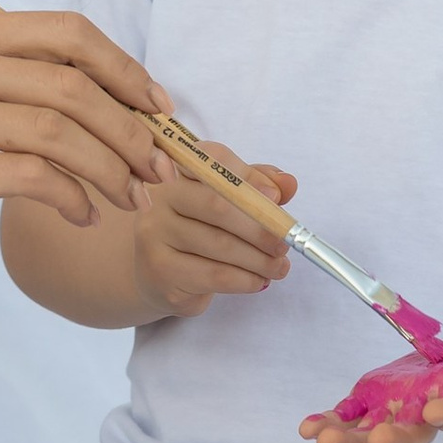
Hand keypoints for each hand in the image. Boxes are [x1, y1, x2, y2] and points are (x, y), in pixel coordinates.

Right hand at [0, 7, 172, 257]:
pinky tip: (82, 216)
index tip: (161, 109)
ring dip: (111, 169)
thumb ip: (9, 81)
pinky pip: (29, 178)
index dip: (127, 69)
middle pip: (75, 85)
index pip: (69, 33)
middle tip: (160, 170)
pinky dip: (71, 198)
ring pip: (60, 131)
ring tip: (129, 198)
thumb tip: (104, 98)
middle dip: (133, 130)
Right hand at [132, 153, 294, 319]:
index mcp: (177, 173)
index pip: (212, 161)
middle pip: (216, 206)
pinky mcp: (162, 272)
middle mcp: (160, 200)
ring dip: (259, 260)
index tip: (277, 197)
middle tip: (285, 244)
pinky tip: (259, 281)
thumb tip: (288, 184)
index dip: (248, 177)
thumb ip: (256, 187)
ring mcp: (155, 236)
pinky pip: (214, 275)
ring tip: (279, 267)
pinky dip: (246, 280)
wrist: (159, 276)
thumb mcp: (227, 203)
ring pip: (219, 245)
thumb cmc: (199, 232)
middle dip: (259, 227)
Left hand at [300, 326, 442, 442]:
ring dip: (348, 440)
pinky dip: (329, 423)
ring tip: (323, 438)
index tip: (440, 413)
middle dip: (392, 439)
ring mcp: (398, 414)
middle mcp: (427, 417)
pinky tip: (308, 426)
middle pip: (409, 437)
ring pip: (370, 436)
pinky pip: (348, 418)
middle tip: (377, 438)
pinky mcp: (376, 404)